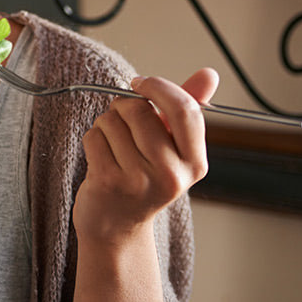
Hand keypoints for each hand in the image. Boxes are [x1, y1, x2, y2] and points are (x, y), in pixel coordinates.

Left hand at [73, 68, 216, 245]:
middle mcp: (172, 175)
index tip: (140, 83)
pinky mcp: (109, 183)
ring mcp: (139, 181)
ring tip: (114, 147)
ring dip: (106, 125)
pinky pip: (94, 136)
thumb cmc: (144, 178)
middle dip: (124, 106)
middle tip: (123, 124)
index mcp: (195, 163)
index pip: (185, 109)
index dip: (158, 87)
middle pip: (140, 109)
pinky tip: (100, 159)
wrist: (117, 227)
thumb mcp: (172, 147)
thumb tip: (209, 74)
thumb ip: (187, 108)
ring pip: (112, 120)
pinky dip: (92, 140)